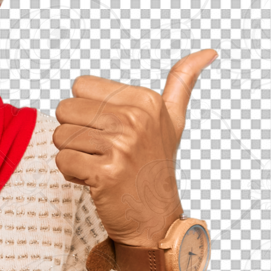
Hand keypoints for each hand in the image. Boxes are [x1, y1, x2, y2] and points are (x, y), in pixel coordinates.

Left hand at [52, 49, 216, 246]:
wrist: (155, 218)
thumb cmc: (155, 166)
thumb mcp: (173, 120)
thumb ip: (182, 82)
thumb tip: (209, 51)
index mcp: (146, 100)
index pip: (80, 86)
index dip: (87, 112)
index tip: (111, 131)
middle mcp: (135, 119)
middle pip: (65, 110)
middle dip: (77, 134)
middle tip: (104, 152)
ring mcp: (121, 146)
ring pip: (61, 136)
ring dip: (74, 155)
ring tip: (100, 166)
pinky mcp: (105, 173)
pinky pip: (62, 161)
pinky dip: (72, 175)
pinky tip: (96, 181)